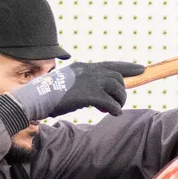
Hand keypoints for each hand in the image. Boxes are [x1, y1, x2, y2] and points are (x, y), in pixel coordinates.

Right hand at [7, 59, 139, 123]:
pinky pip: (111, 103)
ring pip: (117, 88)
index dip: (128, 67)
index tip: (141, 69)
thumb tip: (98, 96)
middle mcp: (88, 71)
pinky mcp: (88, 95)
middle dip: (122, 90)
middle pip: (117, 77)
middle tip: (118, 101)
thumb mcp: (68, 84)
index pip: (111, 64)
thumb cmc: (49, 96)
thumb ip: (83, 85)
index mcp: (83, 67)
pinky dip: (115, 109)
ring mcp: (89, 82)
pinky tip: (113, 114)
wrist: (36, 100)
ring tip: (114, 109)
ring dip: (119, 100)